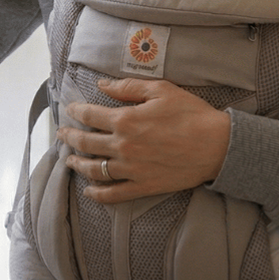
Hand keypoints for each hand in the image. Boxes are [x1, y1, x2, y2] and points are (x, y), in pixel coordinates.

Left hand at [57, 77, 230, 203]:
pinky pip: (114, 194)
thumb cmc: (191, 113)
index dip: (76, 111)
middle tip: (61, 133)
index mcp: (125, 120)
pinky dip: (98, 194)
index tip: (70, 109)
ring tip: (69, 160)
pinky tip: (89, 191)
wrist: (217, 145)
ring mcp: (131, 169)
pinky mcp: (143, 186)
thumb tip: (102, 85)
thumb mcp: (160, 90)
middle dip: (69, 136)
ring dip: (77, 164)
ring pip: (95, 169)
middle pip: (86, 143)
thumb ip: (127, 88)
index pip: (90, 115)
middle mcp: (123, 146)